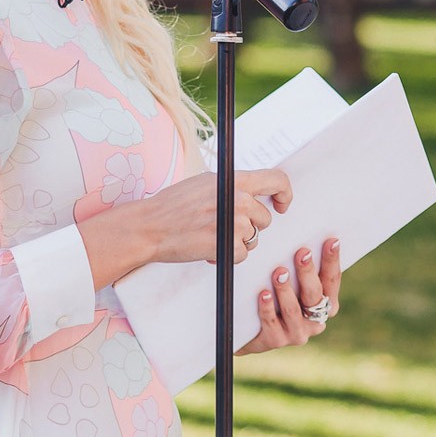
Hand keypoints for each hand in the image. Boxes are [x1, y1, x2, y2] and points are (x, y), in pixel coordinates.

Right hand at [78, 168, 293, 288]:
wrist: (150, 225)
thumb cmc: (174, 205)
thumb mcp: (206, 184)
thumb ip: (232, 187)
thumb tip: (253, 192)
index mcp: (235, 180)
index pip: (277, 180)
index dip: (284, 194)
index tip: (280, 206)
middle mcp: (238, 199)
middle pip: (265, 218)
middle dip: (249, 227)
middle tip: (224, 227)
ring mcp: (234, 222)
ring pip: (252, 239)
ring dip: (236, 242)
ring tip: (211, 235)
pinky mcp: (227, 244)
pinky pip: (241, 255)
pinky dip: (227, 256)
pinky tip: (208, 248)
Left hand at [238, 239, 340, 354]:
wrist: (251, 328)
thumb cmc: (278, 296)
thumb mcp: (294, 283)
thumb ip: (303, 268)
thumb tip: (306, 235)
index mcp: (327, 305)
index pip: (332, 280)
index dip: (332, 261)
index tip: (332, 240)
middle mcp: (315, 321)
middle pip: (314, 294)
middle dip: (308, 272)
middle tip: (302, 253)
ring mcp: (296, 333)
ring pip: (293, 309)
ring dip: (286, 289)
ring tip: (279, 272)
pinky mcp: (276, 340)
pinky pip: (271, 322)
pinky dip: (268, 307)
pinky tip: (262, 294)